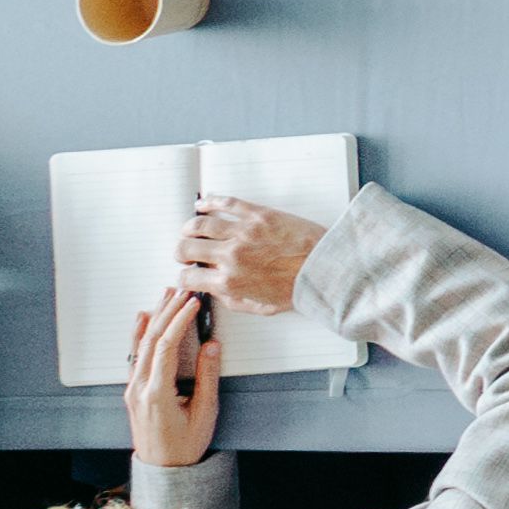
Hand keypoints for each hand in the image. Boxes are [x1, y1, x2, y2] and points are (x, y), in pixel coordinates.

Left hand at [125, 288, 221, 467]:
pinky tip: (144, 319)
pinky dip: (140, 334)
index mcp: (156, 393)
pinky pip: (134, 355)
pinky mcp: (133, 390)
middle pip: (151, 340)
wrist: (164, 468)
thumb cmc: (185, 445)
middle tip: (182, 291)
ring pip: (140, 345)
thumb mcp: (205, 412)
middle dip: (168, 311)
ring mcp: (132, 389)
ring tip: (165, 296)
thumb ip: (207, 377)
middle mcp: (139, 388)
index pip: (166, 346)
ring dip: (154, 317)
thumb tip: (211, 345)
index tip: (193, 303)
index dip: (180, 320)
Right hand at [178, 196, 324, 311]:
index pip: (187, 277)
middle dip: (181, 251)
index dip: (184, 277)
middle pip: (185, 247)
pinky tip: (203, 205)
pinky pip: (226, 203)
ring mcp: (244, 232)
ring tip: (191, 230)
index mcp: (230, 282)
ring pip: (199, 224)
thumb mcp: (262, 307)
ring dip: (189, 227)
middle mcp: (231, 256)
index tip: (188, 273)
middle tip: (186, 252)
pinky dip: (209, 202)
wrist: (327, 267)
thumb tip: (215, 292)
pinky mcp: (259, 215)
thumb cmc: (299, 287)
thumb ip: (233, 301)